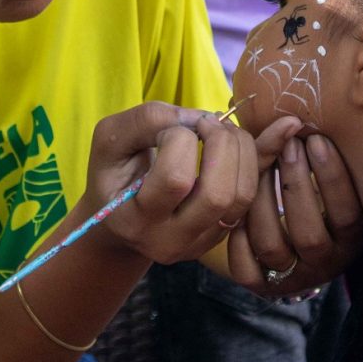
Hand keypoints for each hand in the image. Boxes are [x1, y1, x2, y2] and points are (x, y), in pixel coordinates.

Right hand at [82, 101, 258, 265]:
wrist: (120, 217)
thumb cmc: (114, 173)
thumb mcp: (110, 139)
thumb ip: (145, 120)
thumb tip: (198, 118)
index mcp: (134, 221)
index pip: (174, 178)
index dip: (178, 137)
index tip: (167, 129)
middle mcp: (169, 241)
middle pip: (217, 193)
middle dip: (220, 142)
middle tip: (206, 121)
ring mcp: (201, 243)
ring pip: (242, 196)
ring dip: (242, 150)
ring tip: (221, 130)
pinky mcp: (223, 234)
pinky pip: (252, 197)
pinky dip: (251, 161)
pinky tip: (231, 144)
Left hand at [228, 133, 362, 295]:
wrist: (295, 247)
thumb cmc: (312, 197)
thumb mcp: (322, 180)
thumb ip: (311, 153)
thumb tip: (291, 121)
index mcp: (350, 241)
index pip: (347, 214)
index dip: (332, 176)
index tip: (316, 140)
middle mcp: (324, 264)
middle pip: (308, 233)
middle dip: (296, 184)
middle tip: (287, 146)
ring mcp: (291, 277)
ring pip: (272, 244)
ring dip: (262, 199)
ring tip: (258, 164)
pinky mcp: (260, 284)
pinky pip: (245, 266)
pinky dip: (238, 235)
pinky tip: (237, 204)